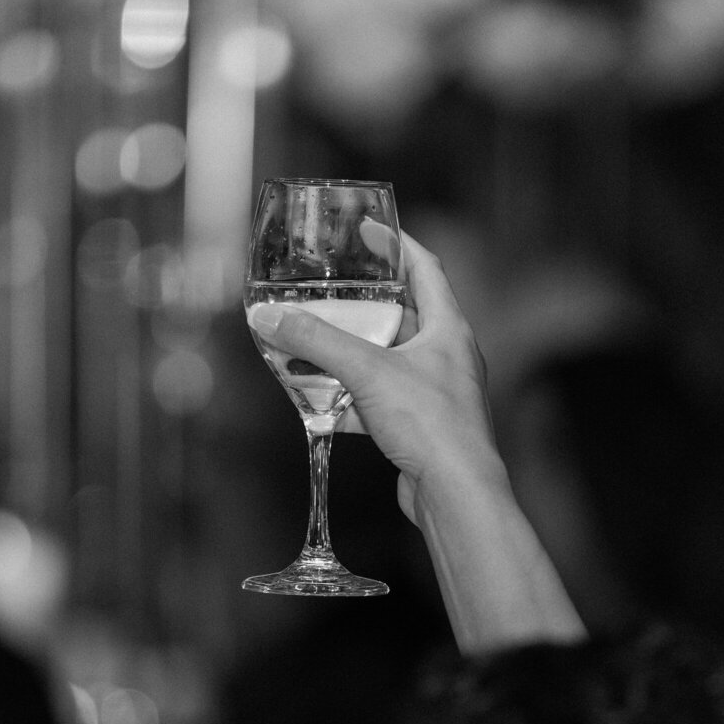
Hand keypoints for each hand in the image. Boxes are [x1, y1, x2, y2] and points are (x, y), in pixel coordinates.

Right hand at [247, 233, 499, 523]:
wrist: (455, 494)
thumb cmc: (431, 425)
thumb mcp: (366, 371)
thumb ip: (316, 341)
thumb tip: (268, 316)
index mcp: (448, 327)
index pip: (426, 267)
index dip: (397, 243)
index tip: (368, 228)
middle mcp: (447, 355)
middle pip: (405, 313)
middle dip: (366, 300)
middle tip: (331, 286)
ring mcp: (435, 392)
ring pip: (388, 359)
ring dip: (353, 350)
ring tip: (315, 338)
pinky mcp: (420, 425)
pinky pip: (380, 398)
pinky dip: (350, 394)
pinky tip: (320, 398)